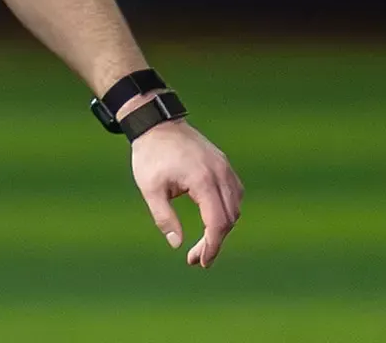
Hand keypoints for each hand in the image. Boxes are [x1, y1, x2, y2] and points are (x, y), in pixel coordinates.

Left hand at [129, 117, 242, 267]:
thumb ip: (163, 217)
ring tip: (203, 242)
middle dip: (215, 241)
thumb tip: (176, 243)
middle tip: (196, 258)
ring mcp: (224, 167)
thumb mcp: (150, 189)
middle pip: (229, 218)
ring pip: (235, 206)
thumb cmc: (150, 155)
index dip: (212, 246)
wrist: (156, 124)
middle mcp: (220, 173)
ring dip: (223, 227)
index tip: (201, 262)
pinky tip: (211, 219)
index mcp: (202, 180)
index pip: (217, 222)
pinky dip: (227, 210)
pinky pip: (234, 192)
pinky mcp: (223, 164)